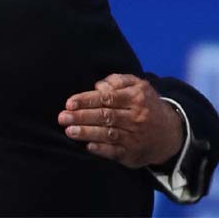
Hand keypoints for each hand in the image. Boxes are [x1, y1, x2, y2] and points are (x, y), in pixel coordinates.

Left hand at [57, 74, 183, 167]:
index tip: (69, 103)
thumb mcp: (137, 85)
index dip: (86, 100)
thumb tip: (98, 86)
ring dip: (87, 133)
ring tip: (69, 131)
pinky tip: (88, 146)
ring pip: (109, 134)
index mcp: (136, 98)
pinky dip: (102, 149)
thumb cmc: (145, 104)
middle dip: (81, 117)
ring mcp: (136, 137)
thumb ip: (117, 80)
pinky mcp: (134, 154)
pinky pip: (116, 152)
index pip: (107, 98)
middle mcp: (137, 117)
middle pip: (105, 116)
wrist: (171, 132)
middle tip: (62, 117)